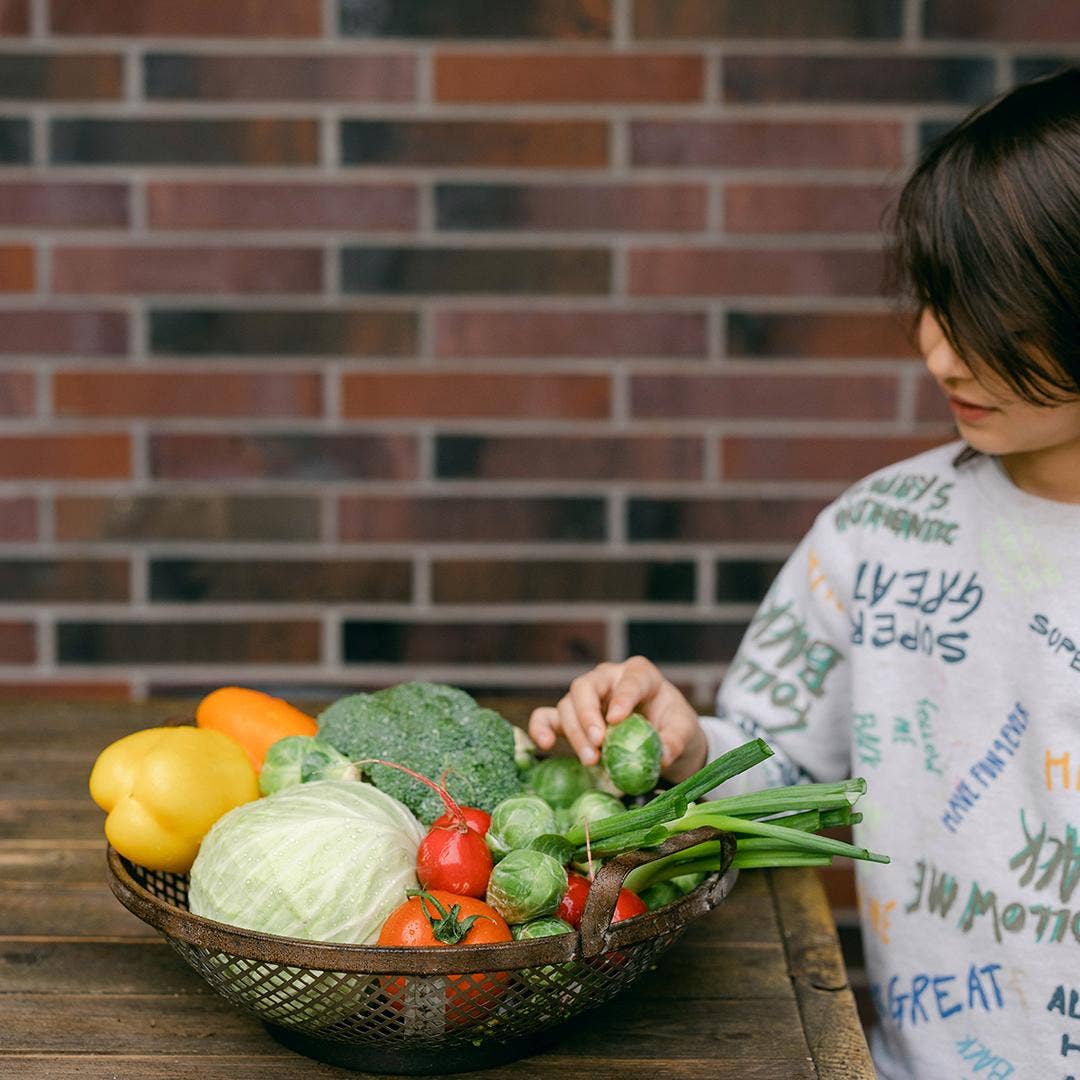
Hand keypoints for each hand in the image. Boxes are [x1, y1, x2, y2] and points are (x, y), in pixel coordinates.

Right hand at [528, 656, 707, 782]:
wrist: (663, 736)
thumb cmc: (673, 725)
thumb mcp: (683, 730)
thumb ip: (675, 740)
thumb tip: (661, 756)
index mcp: (639, 674)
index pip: (630, 679)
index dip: (622, 696)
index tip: (617, 718)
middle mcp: (608, 679)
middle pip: (586, 687)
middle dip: (588, 714)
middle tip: (598, 742)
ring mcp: (587, 698)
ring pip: (568, 705)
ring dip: (575, 733)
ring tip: (592, 760)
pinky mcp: (573, 718)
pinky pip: (548, 717)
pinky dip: (541, 728)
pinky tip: (544, 744)